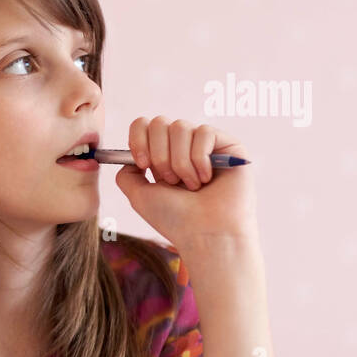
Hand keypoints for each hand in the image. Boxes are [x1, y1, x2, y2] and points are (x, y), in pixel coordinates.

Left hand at [112, 116, 258, 251]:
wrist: (205, 234)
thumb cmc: (175, 219)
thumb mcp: (139, 196)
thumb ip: (126, 174)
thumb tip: (128, 157)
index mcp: (163, 157)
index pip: (144, 125)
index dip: (138, 139)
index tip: (143, 165)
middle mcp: (184, 148)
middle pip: (159, 122)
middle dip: (159, 154)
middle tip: (170, 181)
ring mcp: (206, 145)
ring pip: (180, 127)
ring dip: (180, 162)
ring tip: (191, 185)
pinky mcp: (229, 145)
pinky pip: (204, 132)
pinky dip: (199, 159)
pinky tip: (206, 179)